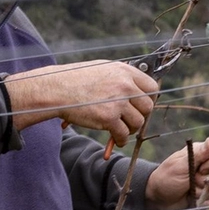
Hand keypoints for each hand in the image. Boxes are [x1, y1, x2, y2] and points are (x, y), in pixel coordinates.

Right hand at [5, 60, 158, 143]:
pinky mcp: (108, 118)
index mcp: (125, 71)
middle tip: (130, 121)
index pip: (152, 87)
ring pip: (137, 122)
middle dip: (141, 116)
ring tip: (121, 130)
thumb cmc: (76, 80)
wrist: (56, 89)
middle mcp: (124, 85)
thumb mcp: (103, 69)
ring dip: (130, 129)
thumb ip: (122, 78)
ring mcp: (117, 102)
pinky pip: (123, 134)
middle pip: (148, 107)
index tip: (142, 107)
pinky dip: (120, 140)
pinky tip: (115, 139)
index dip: (149, 99)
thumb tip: (138, 90)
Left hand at [146, 137, 208, 209]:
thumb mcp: (180, 165)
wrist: (158, 197)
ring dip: (202, 192)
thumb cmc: (167, 177)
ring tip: (189, 190)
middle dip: (206, 181)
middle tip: (192, 181)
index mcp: (202, 154)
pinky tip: (191, 198)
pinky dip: (202, 201)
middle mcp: (208, 167)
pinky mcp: (208, 196)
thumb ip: (197, 155)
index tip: (202, 168)